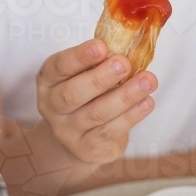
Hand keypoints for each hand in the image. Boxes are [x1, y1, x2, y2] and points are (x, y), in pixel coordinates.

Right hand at [36, 39, 156, 165]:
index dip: (79, 56)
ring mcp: (68, 132)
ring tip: (147, 81)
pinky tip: (146, 102)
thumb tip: (125, 46)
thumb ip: (98, 61)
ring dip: (125, 96)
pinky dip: (131, 116)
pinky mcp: (87, 149)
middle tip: (124, 63)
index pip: (59, 67)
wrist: (75, 138)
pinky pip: (110, 132)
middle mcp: (53, 107)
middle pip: (73, 94)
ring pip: (97, 114)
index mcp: (48, 81)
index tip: (101, 46)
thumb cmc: (84, 94)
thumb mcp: (81, 74)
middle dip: (100, 78)